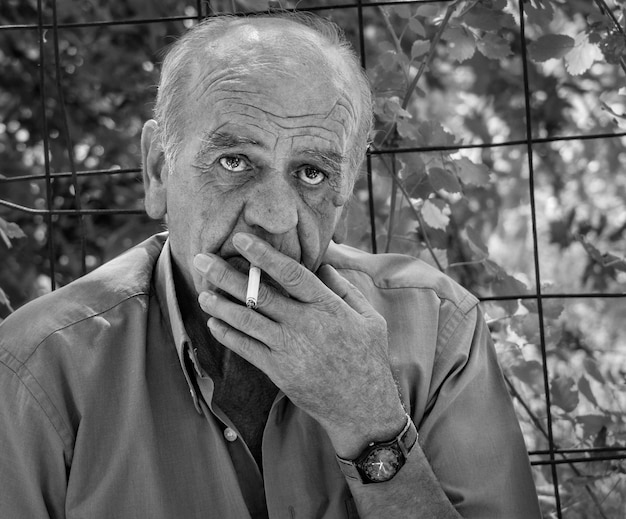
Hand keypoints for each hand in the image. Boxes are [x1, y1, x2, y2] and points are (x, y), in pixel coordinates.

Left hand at [195, 232, 405, 456]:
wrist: (362, 406)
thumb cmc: (368, 358)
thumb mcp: (370, 318)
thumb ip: (345, 289)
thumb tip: (324, 264)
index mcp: (327, 306)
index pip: (291, 273)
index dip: (264, 254)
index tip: (241, 239)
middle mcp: (305, 324)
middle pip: (260, 294)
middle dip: (226, 275)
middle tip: (202, 259)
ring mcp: (289, 349)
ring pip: (247, 320)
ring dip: (220, 305)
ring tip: (202, 291)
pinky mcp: (278, 371)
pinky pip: (247, 349)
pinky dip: (228, 335)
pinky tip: (214, 323)